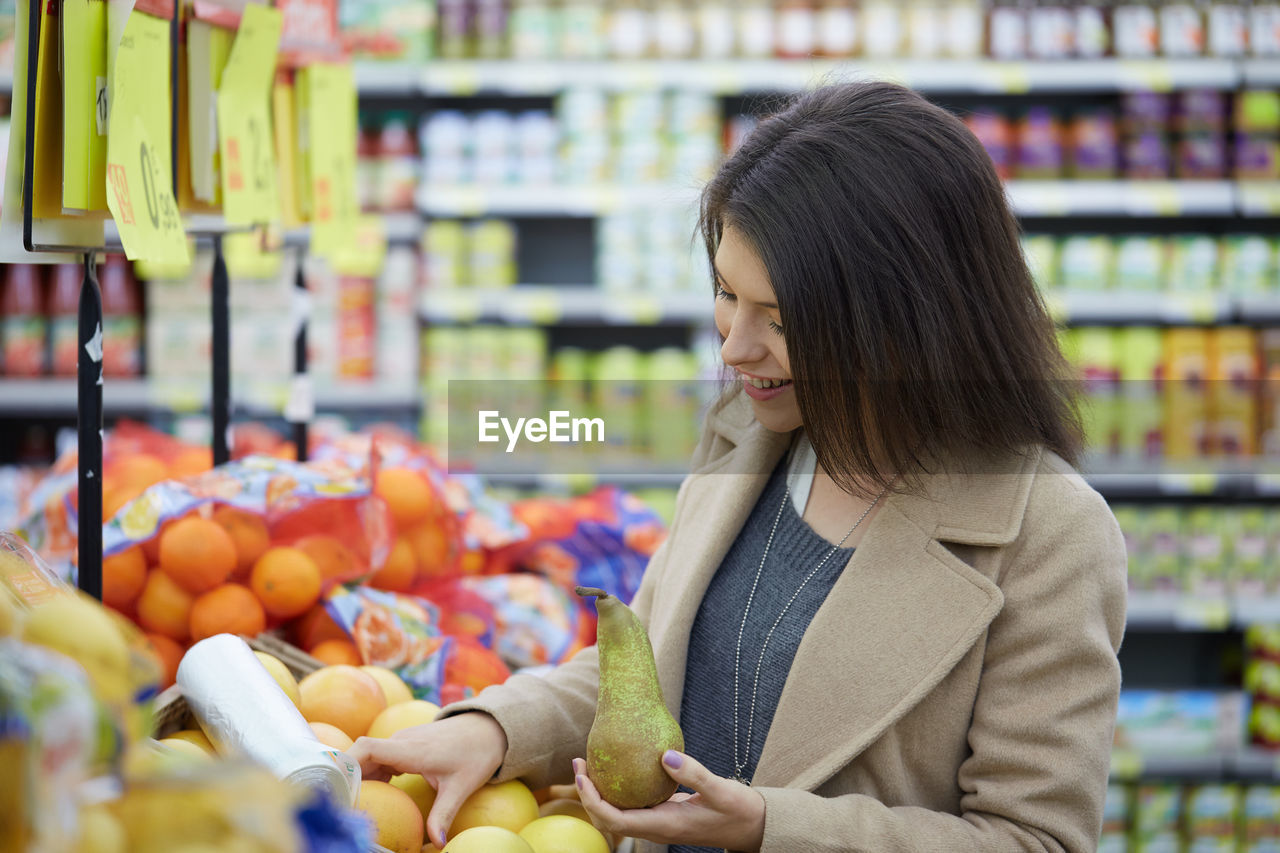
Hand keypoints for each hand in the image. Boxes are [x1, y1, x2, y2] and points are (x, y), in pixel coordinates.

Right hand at [348, 712, 507, 847]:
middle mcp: (402, 741)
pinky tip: (372, 795)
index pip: (368, 748)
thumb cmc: (476, 755)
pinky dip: (372, 774)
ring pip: (370, 757)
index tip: (337, 786)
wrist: (488, 729)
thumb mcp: (461, 787)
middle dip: (348, 778)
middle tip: (339, 805)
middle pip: (363, 755)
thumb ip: (444, 814)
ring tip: (350, 803)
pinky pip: (380, 758)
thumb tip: (436, 843)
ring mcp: (403, 741)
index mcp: (411, 749)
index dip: (348, 763)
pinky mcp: (405, 745)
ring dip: (359, 777)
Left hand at [572, 751, 764, 851]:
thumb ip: (693, 773)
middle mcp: (657, 828)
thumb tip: (664, 755)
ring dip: (600, 793)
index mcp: (665, 826)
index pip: (616, 821)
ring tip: (591, 763)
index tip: (582, 775)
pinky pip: (633, 806)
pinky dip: (619, 791)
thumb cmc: (739, 810)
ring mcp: (660, 823)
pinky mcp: (665, 815)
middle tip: (579, 762)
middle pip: (609, 820)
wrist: (754, 827)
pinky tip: (619, 768)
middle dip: (588, 795)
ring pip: (619, 815)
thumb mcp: (720, 789)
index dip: (593, 801)